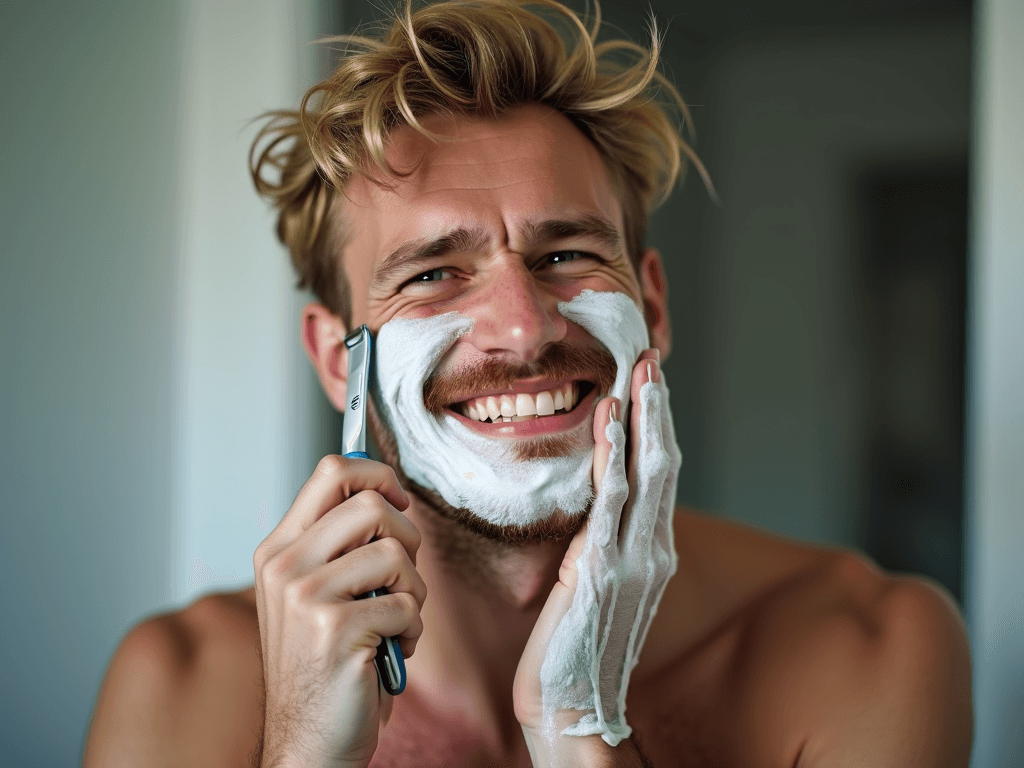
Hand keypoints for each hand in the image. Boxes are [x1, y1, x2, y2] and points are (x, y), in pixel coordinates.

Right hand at [252, 456, 425, 767]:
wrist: (309, 743)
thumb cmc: (326, 665)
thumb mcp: (317, 593)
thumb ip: (340, 544)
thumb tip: (388, 492)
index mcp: (279, 550)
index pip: (331, 471)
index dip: (378, 474)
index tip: (399, 502)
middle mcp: (284, 566)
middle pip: (372, 503)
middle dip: (407, 538)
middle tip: (401, 577)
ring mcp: (305, 596)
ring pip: (396, 553)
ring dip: (414, 592)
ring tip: (394, 622)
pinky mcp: (334, 629)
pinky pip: (407, 605)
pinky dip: (412, 631)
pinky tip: (389, 652)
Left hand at [514, 349, 679, 761]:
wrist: (571, 705)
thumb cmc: (577, 646)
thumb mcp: (602, 586)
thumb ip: (608, 543)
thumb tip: (602, 508)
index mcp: (653, 552)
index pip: (660, 476)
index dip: (657, 427)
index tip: (650, 384)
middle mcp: (653, 551)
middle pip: (664, 464)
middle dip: (658, 409)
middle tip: (651, 359)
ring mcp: (634, 560)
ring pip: (648, 473)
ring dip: (644, 418)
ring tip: (640, 373)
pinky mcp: (604, 570)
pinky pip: (611, 500)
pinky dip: (613, 454)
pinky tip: (610, 419)